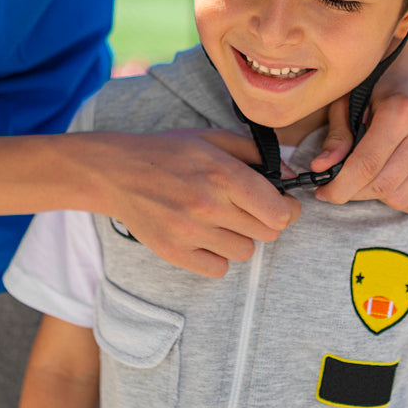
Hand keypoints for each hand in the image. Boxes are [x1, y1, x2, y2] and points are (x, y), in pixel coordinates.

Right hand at [98, 130, 299, 277]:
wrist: (117, 173)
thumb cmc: (168, 152)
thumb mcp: (212, 138)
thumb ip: (255, 153)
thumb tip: (290, 174)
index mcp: (222, 174)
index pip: (278, 211)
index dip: (288, 208)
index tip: (281, 203)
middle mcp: (208, 205)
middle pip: (268, 233)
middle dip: (265, 221)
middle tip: (248, 209)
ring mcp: (190, 232)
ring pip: (245, 252)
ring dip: (241, 238)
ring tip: (222, 221)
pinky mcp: (174, 253)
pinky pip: (218, 269)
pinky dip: (218, 256)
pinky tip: (206, 236)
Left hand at [311, 91, 407, 214]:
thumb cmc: (374, 91)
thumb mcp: (347, 103)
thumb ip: (337, 137)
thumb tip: (320, 169)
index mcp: (401, 110)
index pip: (366, 164)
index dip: (339, 187)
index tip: (322, 192)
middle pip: (383, 186)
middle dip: (353, 193)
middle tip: (338, 186)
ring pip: (401, 199)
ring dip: (376, 197)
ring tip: (365, 177)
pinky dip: (399, 200)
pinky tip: (389, 180)